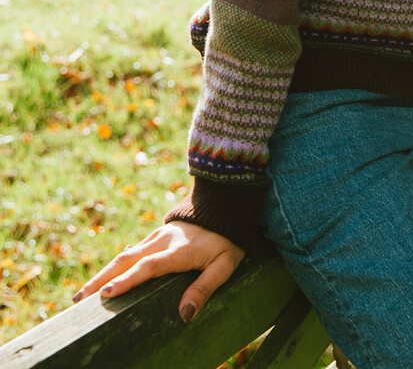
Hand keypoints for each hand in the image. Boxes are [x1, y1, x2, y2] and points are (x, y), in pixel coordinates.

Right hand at [71, 221, 244, 322]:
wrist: (224, 204)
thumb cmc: (227, 239)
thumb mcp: (224, 266)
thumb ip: (204, 288)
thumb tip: (184, 315)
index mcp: (179, 250)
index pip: (148, 267)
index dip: (127, 281)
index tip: (106, 294)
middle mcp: (162, 241)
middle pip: (126, 261)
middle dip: (101, 280)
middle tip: (77, 301)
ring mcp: (156, 236)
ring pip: (124, 255)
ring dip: (102, 274)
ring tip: (81, 295)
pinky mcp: (155, 236)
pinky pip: (130, 252)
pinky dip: (113, 267)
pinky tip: (102, 280)